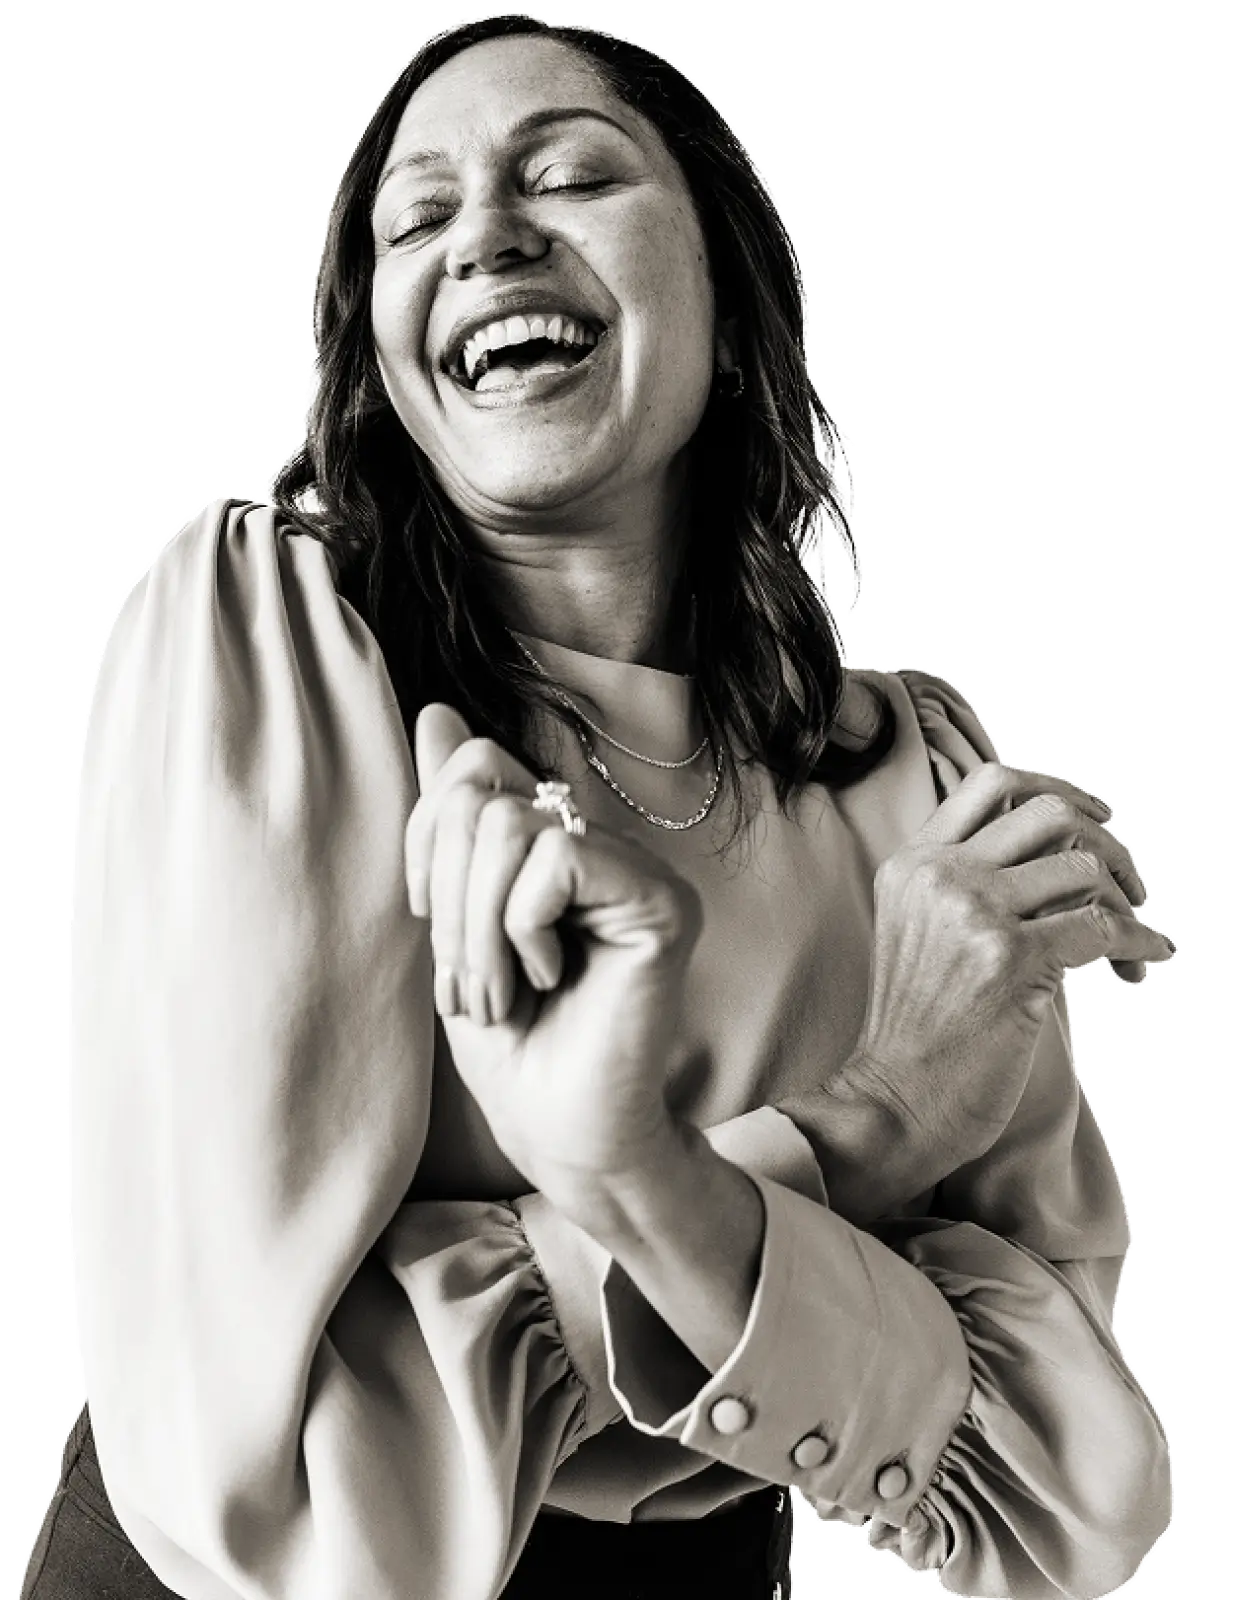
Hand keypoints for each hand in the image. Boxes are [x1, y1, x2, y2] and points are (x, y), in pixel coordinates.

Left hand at [405, 704, 702, 1193]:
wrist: (559, 1131)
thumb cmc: (510, 1040)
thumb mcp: (452, 919)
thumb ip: (449, 819)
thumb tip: (435, 713)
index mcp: (553, 836)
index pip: (473, 766)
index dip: (425, 836)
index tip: (430, 920)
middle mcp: (601, 839)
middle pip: (480, 794)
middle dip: (448, 902)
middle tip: (472, 981)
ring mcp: (636, 868)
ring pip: (508, 826)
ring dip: (477, 931)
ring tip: (503, 992)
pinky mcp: (659, 904)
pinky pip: (556, 861)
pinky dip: (521, 930)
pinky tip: (550, 978)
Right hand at [834, 762, 1175, 1184]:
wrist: (895, 1099)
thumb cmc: (918, 1030)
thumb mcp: (918, 932)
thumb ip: (963, 884)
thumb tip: (1061, 855)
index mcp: (913, 862)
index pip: (993, 784)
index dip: (1058, 790)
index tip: (1097, 817)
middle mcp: (939, 875)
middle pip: (1049, 813)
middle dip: (1107, 844)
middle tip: (1131, 886)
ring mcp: (973, 912)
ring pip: (1084, 867)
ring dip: (1126, 904)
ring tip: (1130, 945)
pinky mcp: (1010, 958)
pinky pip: (1103, 928)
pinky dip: (1137, 944)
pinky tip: (1143, 964)